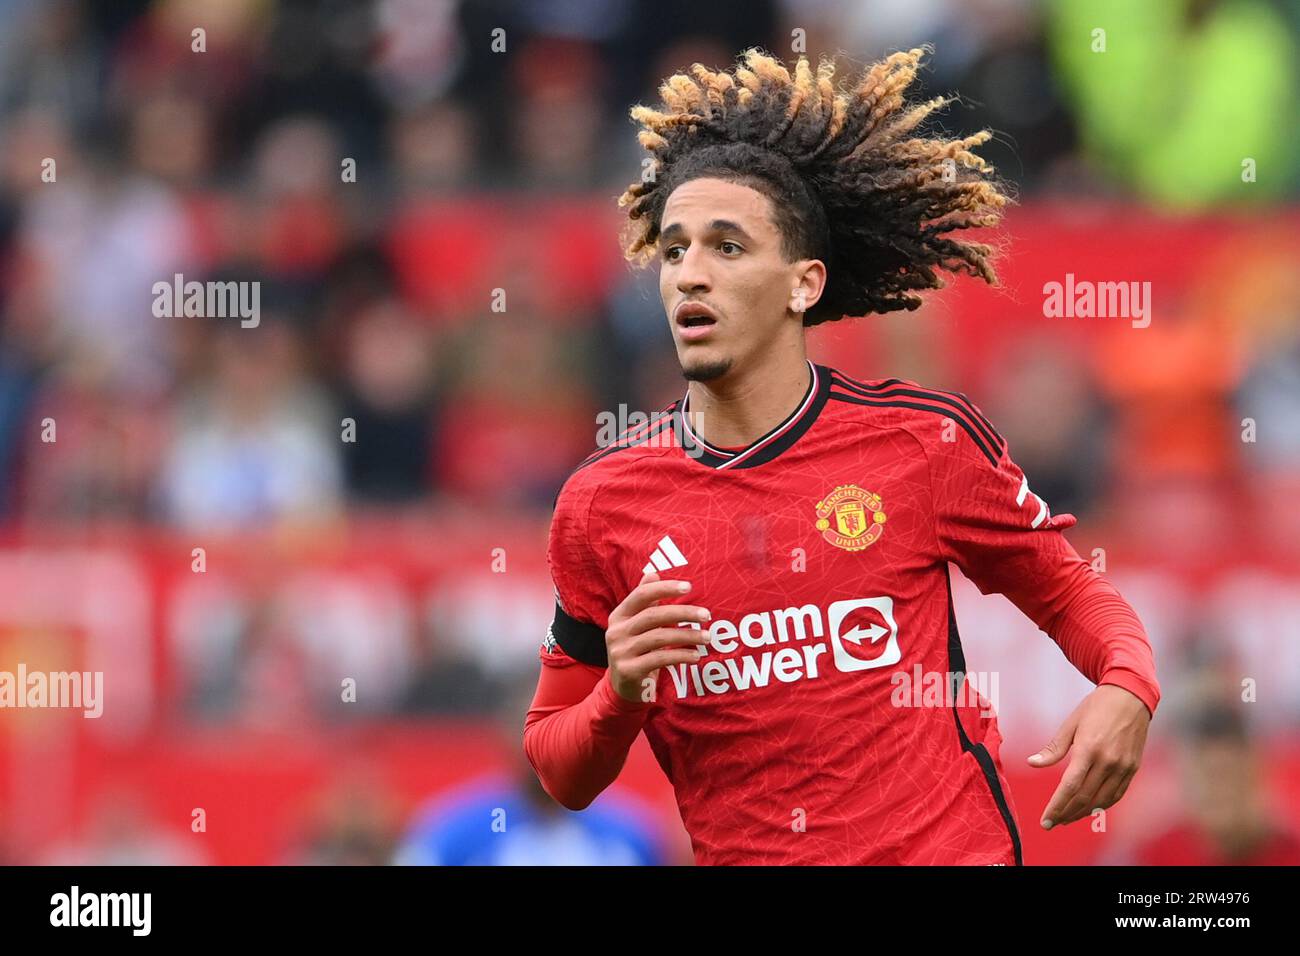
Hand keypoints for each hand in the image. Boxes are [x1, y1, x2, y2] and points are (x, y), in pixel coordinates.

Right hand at [605, 570, 710, 703]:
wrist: (622, 687)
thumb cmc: (636, 650)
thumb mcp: (636, 625)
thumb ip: (645, 601)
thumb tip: (653, 573)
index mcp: (619, 616)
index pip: (642, 594)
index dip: (665, 588)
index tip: (688, 586)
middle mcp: (616, 632)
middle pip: (653, 615)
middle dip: (683, 612)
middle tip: (706, 615)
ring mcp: (620, 652)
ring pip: (659, 637)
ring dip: (687, 636)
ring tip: (706, 637)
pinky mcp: (629, 670)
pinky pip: (660, 659)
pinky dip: (680, 655)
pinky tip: (695, 656)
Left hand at [1027, 683, 1149, 829]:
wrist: (1130, 697)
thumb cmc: (1096, 708)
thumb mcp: (1070, 724)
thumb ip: (1053, 748)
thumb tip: (1032, 763)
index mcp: (1089, 749)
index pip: (1070, 786)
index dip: (1057, 806)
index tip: (1045, 821)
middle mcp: (1108, 761)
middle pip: (1085, 797)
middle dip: (1066, 813)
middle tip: (1052, 823)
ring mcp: (1123, 767)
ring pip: (1101, 800)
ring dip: (1082, 813)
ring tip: (1067, 818)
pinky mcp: (1132, 768)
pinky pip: (1116, 794)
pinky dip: (1102, 805)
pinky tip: (1089, 809)